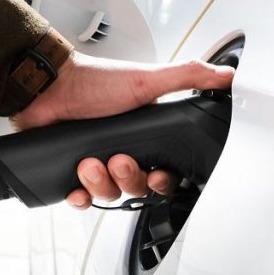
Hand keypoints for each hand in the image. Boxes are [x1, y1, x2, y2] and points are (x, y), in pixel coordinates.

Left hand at [14, 51, 233, 208]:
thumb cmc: (94, 81)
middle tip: (118, 160)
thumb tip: (226, 74)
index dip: (163, 180)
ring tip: (89, 162)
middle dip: (129, 178)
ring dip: (101, 183)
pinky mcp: (71, 173)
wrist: (47, 87)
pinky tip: (76, 187)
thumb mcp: (147, 79)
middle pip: (138, 188)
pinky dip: (80, 198)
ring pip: (109, 195)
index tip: (157, 174)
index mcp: (145, 136)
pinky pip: (81, 200)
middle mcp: (123, 152)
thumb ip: (188, 77)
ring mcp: (96, 164)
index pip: (164, 172)